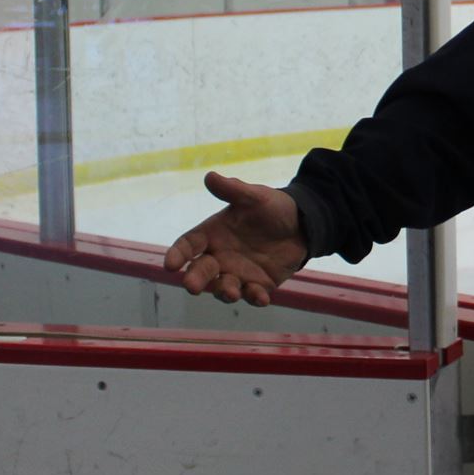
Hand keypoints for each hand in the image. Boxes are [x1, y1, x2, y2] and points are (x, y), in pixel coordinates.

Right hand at [164, 171, 309, 307]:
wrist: (303, 223)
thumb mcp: (254, 196)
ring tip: (231, 292)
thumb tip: (210, 176)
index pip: (188, 245)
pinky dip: (255, 298)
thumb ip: (233, 190)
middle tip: (191, 287)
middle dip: (196, 279)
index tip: (170, 265)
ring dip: (225, 292)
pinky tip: (261, 297)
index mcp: (213, 234)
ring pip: (224, 288)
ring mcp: (238, 273)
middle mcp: (220, 256)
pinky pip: (253, 295)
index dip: (178, 254)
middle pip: (201, 271)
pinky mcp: (258, 285)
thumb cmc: (272, 208)